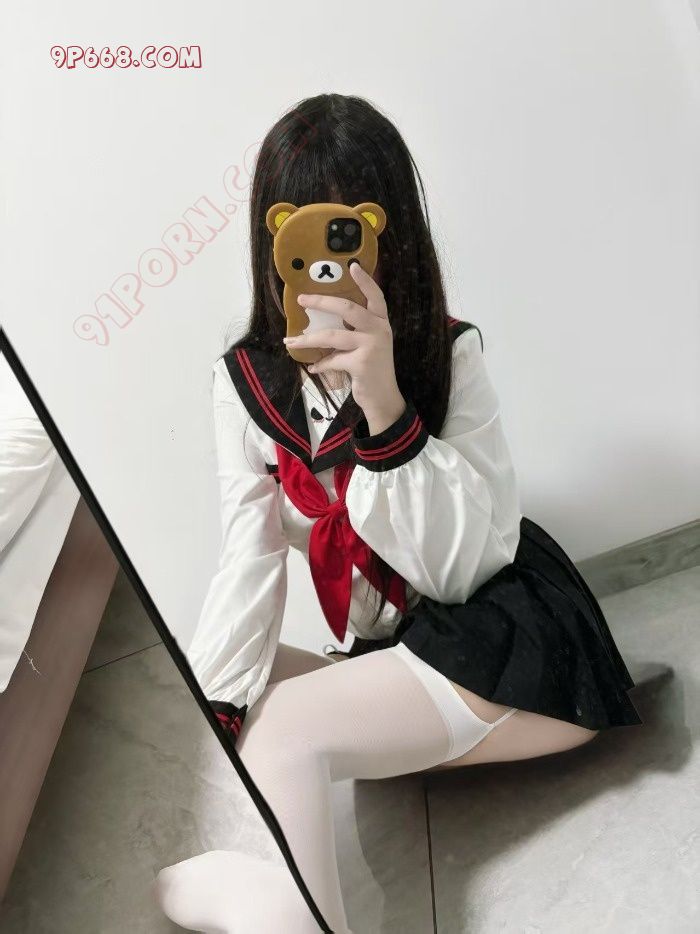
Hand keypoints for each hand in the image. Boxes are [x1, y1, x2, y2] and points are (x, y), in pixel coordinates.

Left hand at [282, 262, 405, 432]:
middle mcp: (379, 330)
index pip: (376, 296)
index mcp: (381, 322)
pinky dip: (320, 364)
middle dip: (321, 302)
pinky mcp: (362, 363)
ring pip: (333, 336)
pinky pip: (332, 359)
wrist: (383, 398)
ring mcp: (372, 346)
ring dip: (308, 339)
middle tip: (302, 299)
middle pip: (348, 308)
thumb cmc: (372, 368)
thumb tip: (323, 320)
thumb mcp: (369, 344)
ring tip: (291, 341)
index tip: (352, 266)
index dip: (365, 281)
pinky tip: (312, 367)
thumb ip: (355, 330)